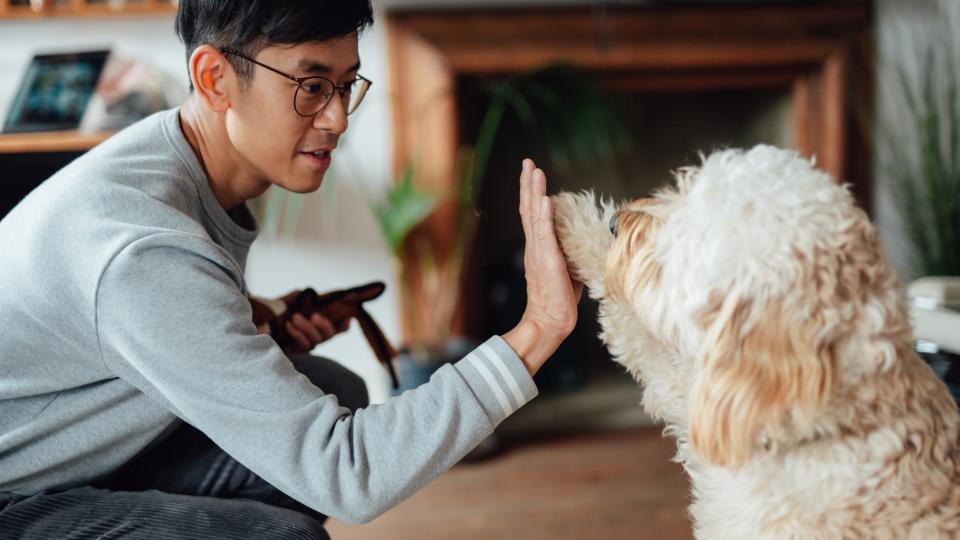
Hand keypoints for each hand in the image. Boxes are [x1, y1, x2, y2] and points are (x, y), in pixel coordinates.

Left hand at [279, 290, 350, 353]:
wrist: (261, 325)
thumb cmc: (273, 315)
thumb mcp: (286, 303)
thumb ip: (298, 298)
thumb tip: (305, 292)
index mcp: (317, 323)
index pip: (338, 328)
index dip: (344, 325)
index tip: (346, 318)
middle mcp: (315, 334)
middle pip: (329, 334)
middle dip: (324, 325)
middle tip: (313, 315)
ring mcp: (307, 343)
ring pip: (317, 340)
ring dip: (307, 328)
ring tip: (294, 317)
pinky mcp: (297, 351)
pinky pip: (304, 345)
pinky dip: (297, 334)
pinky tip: (288, 325)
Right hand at [503, 159, 582, 374]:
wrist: (550, 321)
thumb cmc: (560, 301)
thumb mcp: (568, 271)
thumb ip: (571, 254)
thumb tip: (584, 245)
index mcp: (538, 248)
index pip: (533, 215)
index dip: (532, 193)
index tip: (532, 174)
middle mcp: (535, 246)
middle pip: (528, 208)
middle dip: (528, 184)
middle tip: (527, 162)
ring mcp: (539, 251)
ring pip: (533, 215)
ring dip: (534, 191)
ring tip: (534, 171)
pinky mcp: (546, 259)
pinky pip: (544, 233)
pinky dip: (544, 214)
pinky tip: (544, 198)